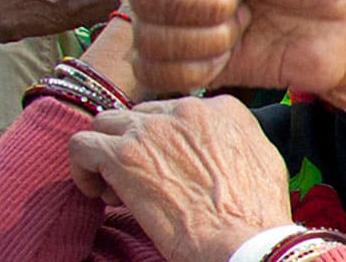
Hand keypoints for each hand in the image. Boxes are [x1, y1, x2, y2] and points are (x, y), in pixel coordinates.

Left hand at [66, 96, 293, 261]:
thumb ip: (236, 139)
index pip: (176, 111)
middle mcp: (186, 109)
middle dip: (136, 146)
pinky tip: (99, 192)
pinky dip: (83, 169)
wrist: (243, 237)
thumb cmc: (256, 211)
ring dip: (107, 154)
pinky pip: (82, 146)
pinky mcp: (123, 155)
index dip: (166, 141)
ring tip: (118, 188)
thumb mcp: (263, 159)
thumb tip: (219, 146)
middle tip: (143, 182)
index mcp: (223, 108)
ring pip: (106, 124)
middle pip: (140, 116)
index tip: (167, 167)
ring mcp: (152, 130)